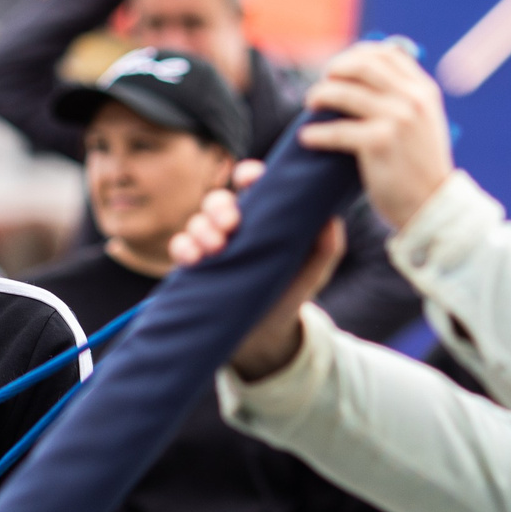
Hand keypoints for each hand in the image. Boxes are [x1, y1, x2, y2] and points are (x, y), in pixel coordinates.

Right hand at [170, 159, 346, 381]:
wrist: (268, 336)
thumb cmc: (291, 292)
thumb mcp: (315, 271)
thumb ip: (326, 247)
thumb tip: (330, 219)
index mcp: (262, 217)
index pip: (252, 185)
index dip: (249, 175)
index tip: (250, 178)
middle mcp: (234, 227)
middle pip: (218, 200)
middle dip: (220, 206)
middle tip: (231, 224)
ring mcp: (212, 245)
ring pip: (196, 221)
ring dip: (202, 228)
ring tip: (215, 248)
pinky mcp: (196, 267)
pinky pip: (179, 247)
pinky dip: (183, 248)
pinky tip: (194, 260)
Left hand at [297, 42, 452, 230]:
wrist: (433, 206)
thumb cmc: (420, 166)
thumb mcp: (423, 123)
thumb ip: (403, 97)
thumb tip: (363, 75)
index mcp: (424, 91)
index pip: (387, 53)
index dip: (356, 55)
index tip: (338, 69)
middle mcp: (413, 99)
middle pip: (363, 65)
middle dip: (335, 70)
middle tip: (321, 85)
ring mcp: (397, 120)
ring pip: (344, 93)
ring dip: (320, 95)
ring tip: (310, 105)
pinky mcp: (379, 143)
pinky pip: (337, 131)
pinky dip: (316, 133)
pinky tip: (306, 138)